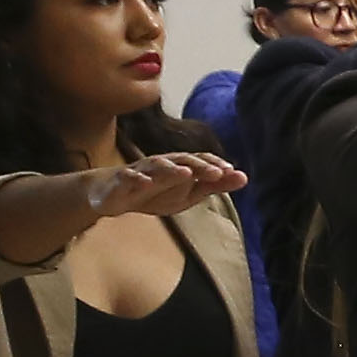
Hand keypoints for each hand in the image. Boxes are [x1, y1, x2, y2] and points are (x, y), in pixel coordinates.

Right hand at [86, 152, 244, 220]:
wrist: (112, 195)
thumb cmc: (155, 192)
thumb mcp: (187, 194)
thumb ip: (213, 185)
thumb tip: (244, 177)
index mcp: (178, 166)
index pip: (199, 161)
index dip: (215, 165)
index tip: (232, 172)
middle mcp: (161, 164)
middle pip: (182, 161)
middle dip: (200, 166)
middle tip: (217, 173)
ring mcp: (140, 171)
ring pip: (156, 166)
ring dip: (172, 169)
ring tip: (186, 173)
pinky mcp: (120, 181)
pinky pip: (128, 178)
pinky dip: (136, 179)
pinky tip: (145, 183)